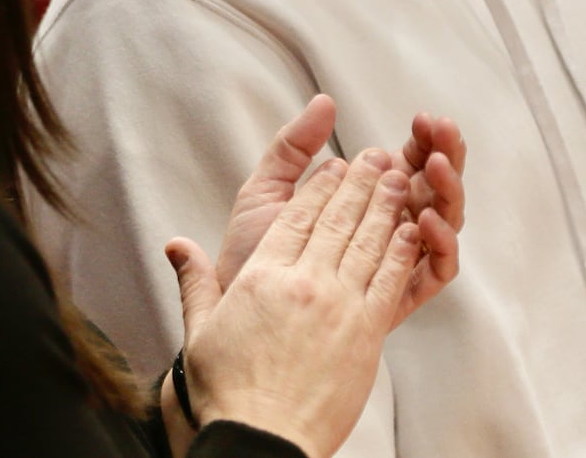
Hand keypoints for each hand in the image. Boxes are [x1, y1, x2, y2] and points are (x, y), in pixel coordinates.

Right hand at [165, 152, 425, 457]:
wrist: (261, 440)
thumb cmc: (227, 393)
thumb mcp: (200, 332)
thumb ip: (194, 282)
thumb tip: (175, 244)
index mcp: (264, 276)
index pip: (298, 217)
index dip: (319, 187)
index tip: (334, 166)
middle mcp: (305, 282)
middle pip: (338, 219)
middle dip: (359, 182)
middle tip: (375, 156)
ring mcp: (339, 304)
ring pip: (368, 240)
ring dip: (385, 205)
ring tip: (397, 178)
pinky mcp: (367, 331)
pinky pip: (388, 278)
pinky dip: (401, 249)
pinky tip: (411, 229)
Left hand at [214, 99, 466, 320]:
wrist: (233, 316)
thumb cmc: (249, 256)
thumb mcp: (266, 191)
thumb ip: (293, 147)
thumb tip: (326, 101)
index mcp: (368, 200)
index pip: (412, 161)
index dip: (424, 138)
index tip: (423, 118)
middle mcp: (391, 227)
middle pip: (437, 186)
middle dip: (446, 154)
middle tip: (442, 133)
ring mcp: (399, 261)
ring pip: (445, 221)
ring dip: (448, 190)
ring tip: (435, 165)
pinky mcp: (399, 297)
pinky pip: (439, 270)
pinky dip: (441, 242)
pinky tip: (423, 218)